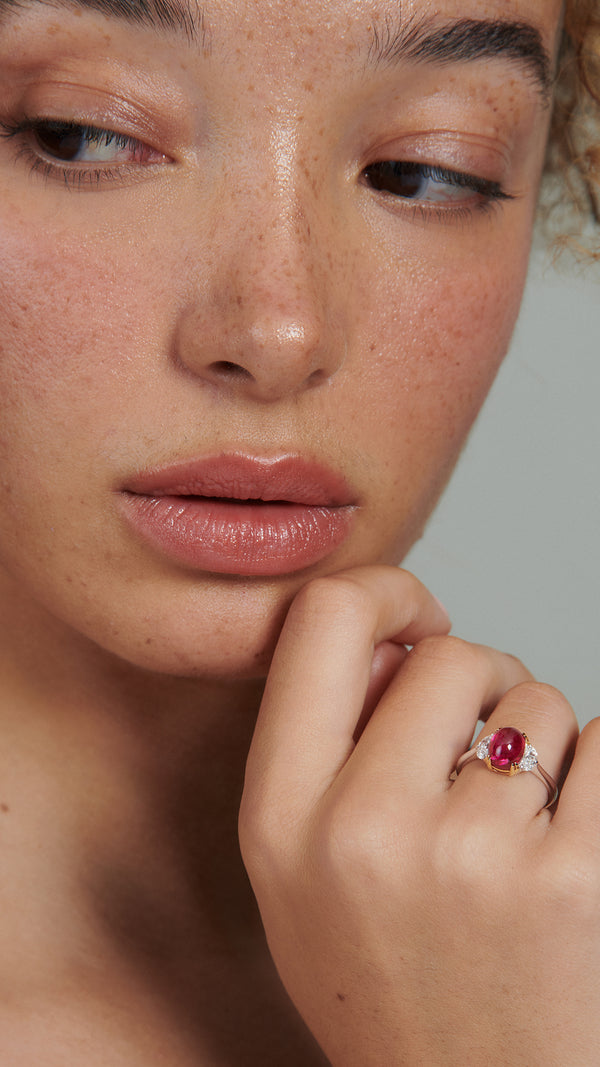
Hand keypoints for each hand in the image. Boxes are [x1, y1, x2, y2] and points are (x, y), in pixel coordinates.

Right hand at [239, 565, 595, 1065]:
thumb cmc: (396, 987)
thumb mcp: (299, 882)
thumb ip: (322, 753)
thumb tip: (398, 644)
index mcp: (281, 819)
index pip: (325, 618)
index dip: (388, 594)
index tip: (425, 621)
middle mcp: (365, 831)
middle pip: (451, 655)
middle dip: (484, 682)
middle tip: (489, 750)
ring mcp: (474, 857)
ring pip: (539, 705)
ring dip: (544, 748)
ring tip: (523, 838)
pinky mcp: (578, 881)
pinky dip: (599, 775)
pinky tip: (574, 844)